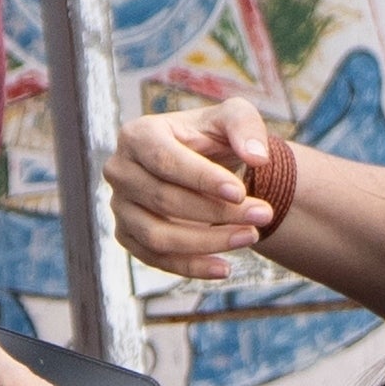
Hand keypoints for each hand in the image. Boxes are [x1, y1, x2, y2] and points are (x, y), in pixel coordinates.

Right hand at [110, 94, 294, 281]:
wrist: (205, 165)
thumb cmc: (214, 138)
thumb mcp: (234, 118)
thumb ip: (246, 127)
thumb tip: (257, 157)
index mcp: (137, 135)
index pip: (165, 160)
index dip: (202, 179)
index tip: (240, 193)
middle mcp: (120, 171)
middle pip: (164, 200)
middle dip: (217, 212)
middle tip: (264, 214)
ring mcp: (120, 206)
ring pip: (157, 236)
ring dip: (207, 242)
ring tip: (251, 235)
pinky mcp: (128, 235)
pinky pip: (155, 259)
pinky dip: (191, 267)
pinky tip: (224, 267)